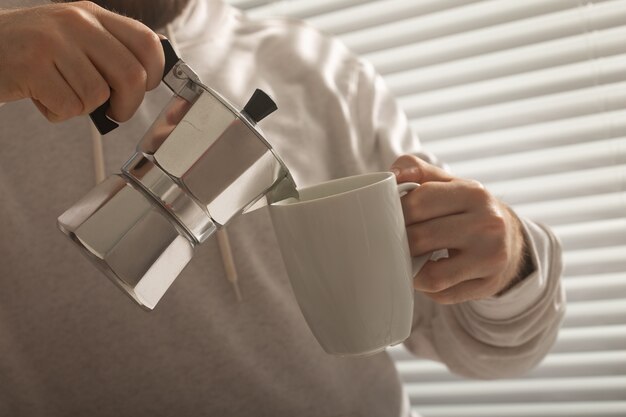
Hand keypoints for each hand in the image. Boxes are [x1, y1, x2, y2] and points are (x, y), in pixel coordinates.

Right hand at [0, 1, 163, 121]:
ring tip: (62, 93)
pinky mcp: (33, 65)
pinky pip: (69, 106)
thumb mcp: (76, 36)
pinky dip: (59, 112)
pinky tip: (43, 97)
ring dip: (83, 108)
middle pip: (131, 75)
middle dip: (128, 105)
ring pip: (98, 95)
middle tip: (116, 111)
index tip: (143, 88)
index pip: (147, 42)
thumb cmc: (33, 50)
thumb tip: (155, 63)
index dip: (154, 73)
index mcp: (93, 14)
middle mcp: (77, 22)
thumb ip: (112, 47)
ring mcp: (54, 41)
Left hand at [391, 155, 527, 303]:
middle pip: (421, 238)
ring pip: (432, 274)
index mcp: (473, 193)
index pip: (418, 202)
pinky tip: (428, 274)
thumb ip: (417, 170)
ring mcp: (491, 257)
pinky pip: (443, 294)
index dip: (395, 212)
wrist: (510, 238)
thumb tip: (392, 174)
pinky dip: (427, 287)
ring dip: (412, 269)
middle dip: (400, 241)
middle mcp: (488, 224)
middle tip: (393, 241)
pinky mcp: (489, 284)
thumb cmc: (467, 209)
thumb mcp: (448, 183)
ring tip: (409, 258)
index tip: (388, 217)